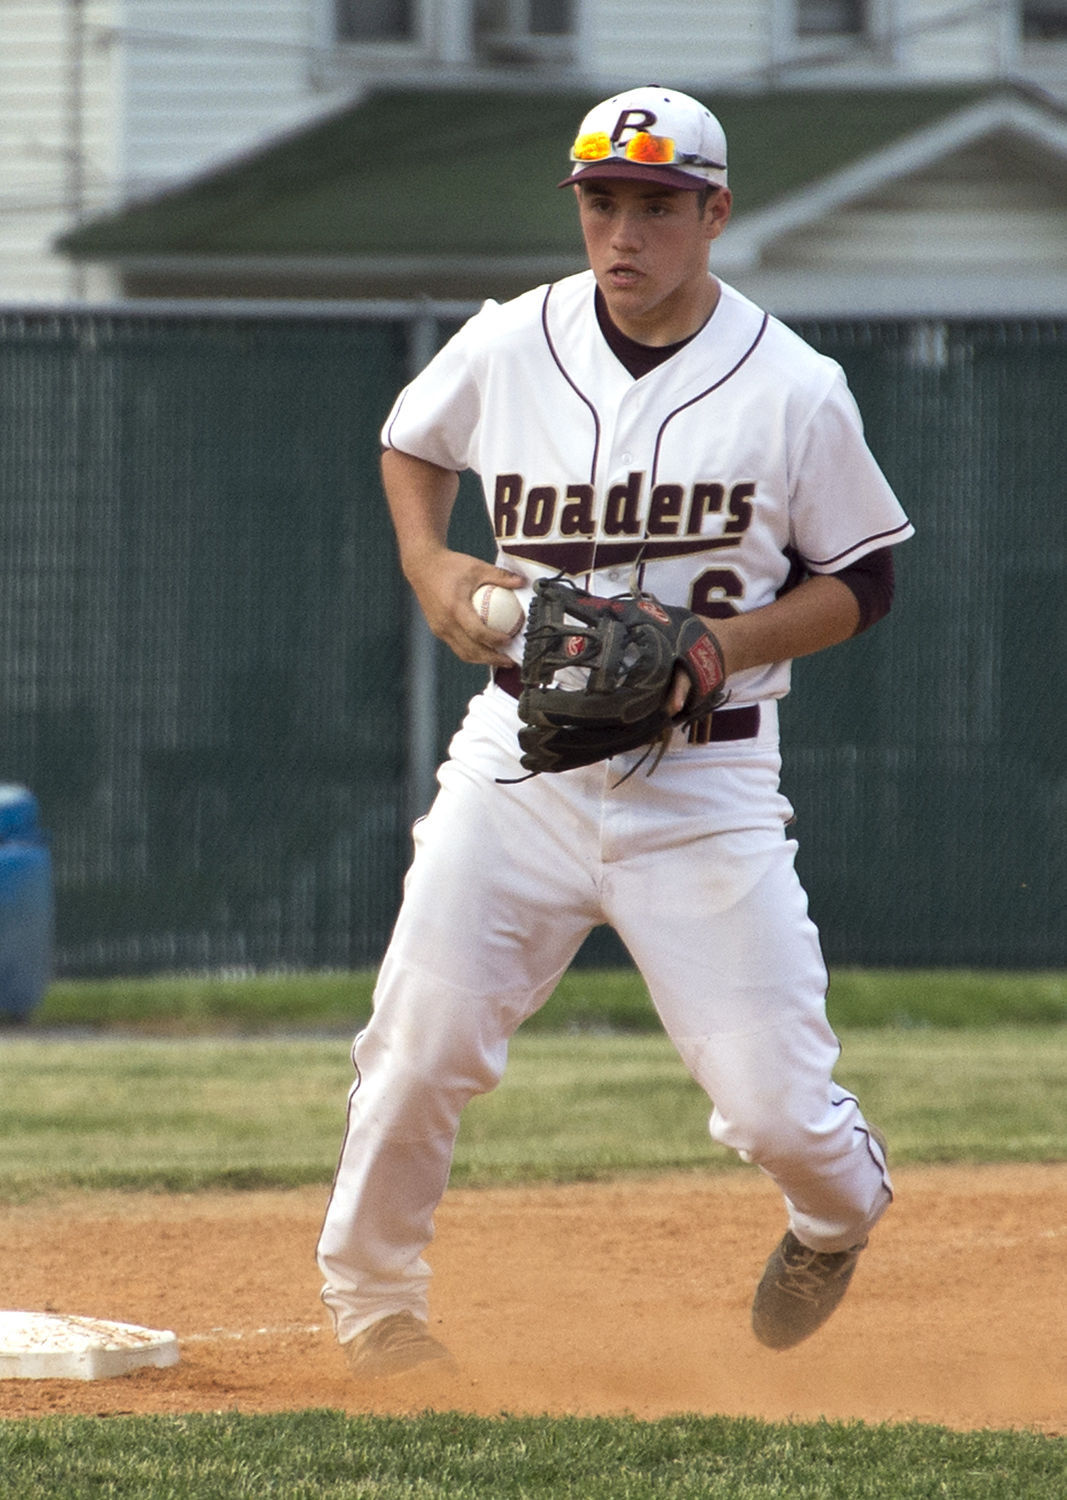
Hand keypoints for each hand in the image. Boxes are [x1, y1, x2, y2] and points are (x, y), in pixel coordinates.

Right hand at [406, 548, 523, 665]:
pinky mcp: (437, 630)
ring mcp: (439, 629)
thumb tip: (523, 582)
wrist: (422, 567)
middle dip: (492, 659)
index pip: (477, 632)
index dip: (494, 640)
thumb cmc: (450, 565)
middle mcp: (445, 622)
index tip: (510, 640)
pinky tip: (487, 649)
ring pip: (463, 653)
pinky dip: (472, 652)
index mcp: (455, 608)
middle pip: (471, 650)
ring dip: (482, 660)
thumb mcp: (477, 567)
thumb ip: (500, 576)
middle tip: (510, 661)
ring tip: (501, 660)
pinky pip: (457, 647)